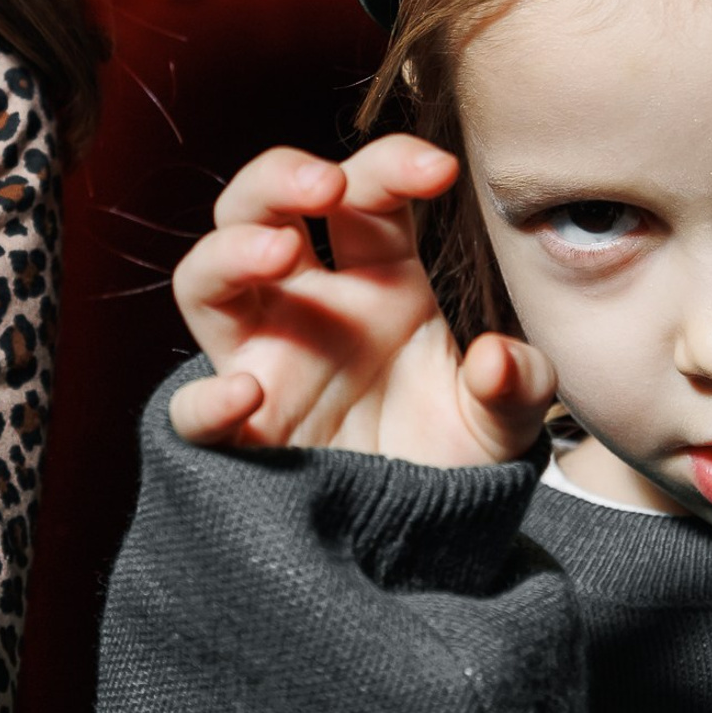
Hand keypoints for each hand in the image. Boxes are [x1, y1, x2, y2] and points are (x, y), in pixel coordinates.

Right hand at [166, 135, 553, 468]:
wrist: (427, 546)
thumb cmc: (454, 462)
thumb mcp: (504, 424)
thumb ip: (518, 387)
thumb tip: (498, 359)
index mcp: (377, 281)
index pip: (365, 197)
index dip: (392, 167)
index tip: (439, 171)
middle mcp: (307, 307)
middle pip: (258, 209)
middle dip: (281, 178)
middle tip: (327, 183)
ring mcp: (265, 363)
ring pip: (206, 282)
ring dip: (231, 251)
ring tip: (279, 250)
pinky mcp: (241, 437)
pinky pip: (194, 413)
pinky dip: (208, 403)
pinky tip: (248, 394)